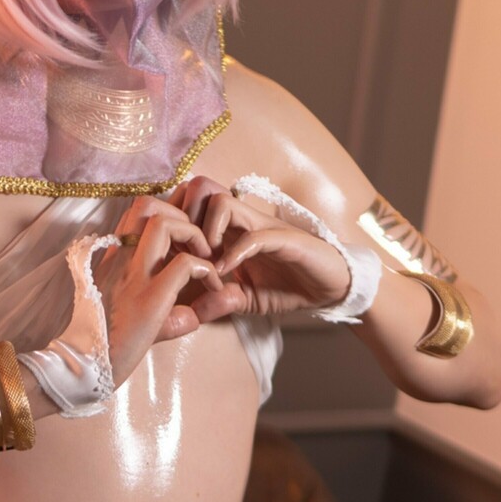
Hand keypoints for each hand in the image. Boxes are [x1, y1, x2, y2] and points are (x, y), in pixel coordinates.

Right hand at [89, 196, 223, 387]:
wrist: (88, 366)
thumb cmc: (115, 343)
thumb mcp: (152, 318)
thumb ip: (188, 307)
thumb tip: (229, 298)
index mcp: (117, 257)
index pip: (139, 211)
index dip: (169, 212)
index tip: (187, 239)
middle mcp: (121, 259)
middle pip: (147, 203)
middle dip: (182, 213)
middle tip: (199, 245)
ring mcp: (132, 275)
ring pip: (163, 222)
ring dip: (193, 234)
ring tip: (205, 259)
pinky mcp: (148, 298)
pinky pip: (184, 264)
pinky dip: (205, 270)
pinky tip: (211, 288)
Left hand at [164, 176, 351, 320]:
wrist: (330, 288)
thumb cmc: (289, 287)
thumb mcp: (247, 299)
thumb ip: (222, 301)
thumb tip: (193, 311)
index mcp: (230, 230)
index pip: (191, 204)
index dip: (176, 224)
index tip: (170, 255)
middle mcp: (243, 221)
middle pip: (200, 189)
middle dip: (184, 218)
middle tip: (184, 252)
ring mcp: (262, 226)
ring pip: (222, 202)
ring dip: (207, 231)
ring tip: (205, 260)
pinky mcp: (284, 239)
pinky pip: (253, 236)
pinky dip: (235, 253)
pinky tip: (226, 272)